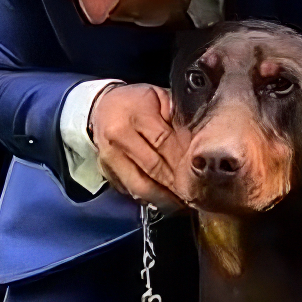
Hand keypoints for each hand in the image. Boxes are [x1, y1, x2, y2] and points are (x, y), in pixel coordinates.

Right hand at [89, 81, 186, 206]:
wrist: (101, 106)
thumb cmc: (136, 101)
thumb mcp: (159, 97)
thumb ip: (177, 116)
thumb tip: (197, 143)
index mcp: (134, 115)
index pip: (163, 142)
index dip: (183, 160)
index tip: (200, 173)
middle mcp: (118, 137)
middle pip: (153, 167)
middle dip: (176, 183)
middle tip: (197, 194)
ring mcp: (109, 157)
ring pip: (140, 185)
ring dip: (164, 198)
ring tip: (183, 203)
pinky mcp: (106, 171)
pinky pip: (129, 190)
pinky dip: (149, 198)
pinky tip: (165, 201)